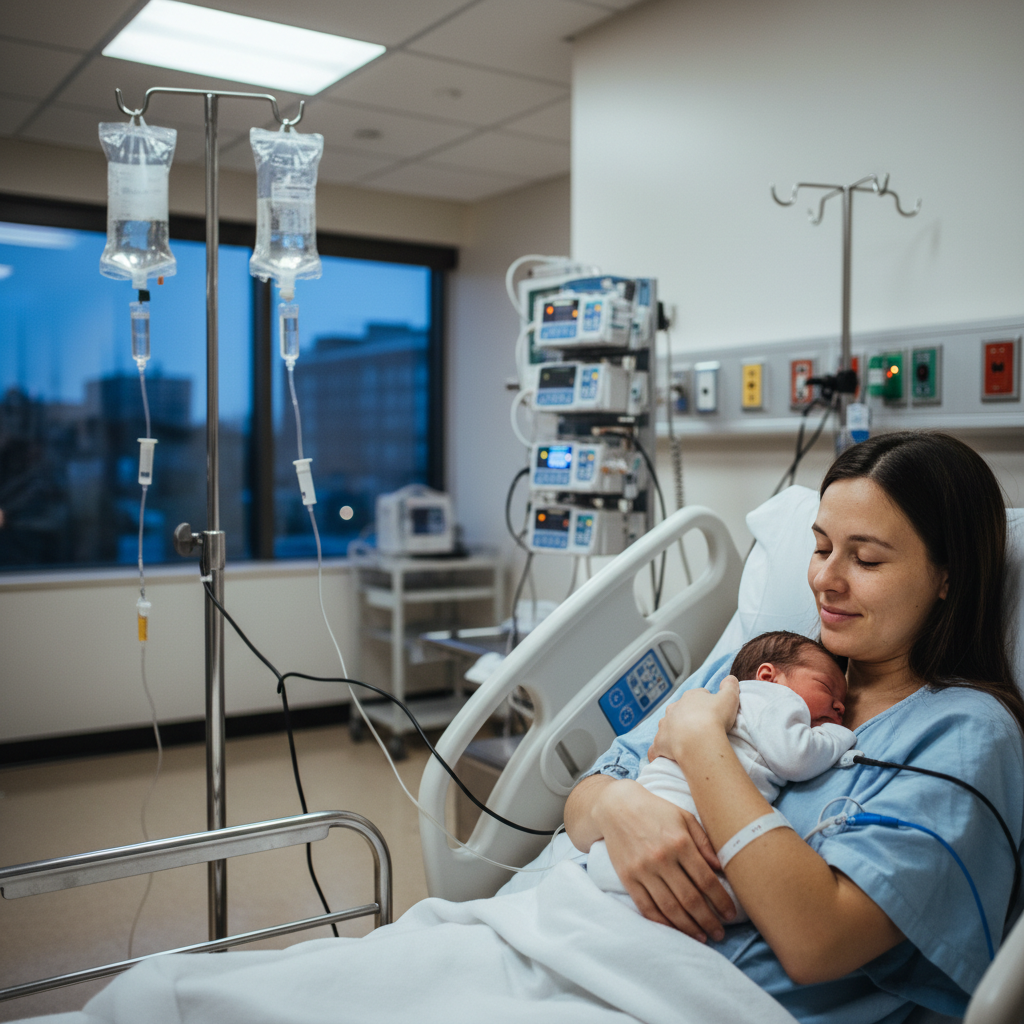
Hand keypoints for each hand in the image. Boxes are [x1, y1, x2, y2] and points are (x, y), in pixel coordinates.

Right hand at [592, 780, 735, 940]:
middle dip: (708, 920)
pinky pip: (646, 907)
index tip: (731, 915)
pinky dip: (662, 922)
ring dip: (688, 927)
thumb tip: (721, 869)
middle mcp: (662, 858)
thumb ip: (704, 842)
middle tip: (720, 934)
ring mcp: (643, 870)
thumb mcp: (684, 818)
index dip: (721, 901)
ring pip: (669, 908)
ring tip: (702, 937)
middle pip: (690, 898)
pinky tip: (675, 929)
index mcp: (680, 842)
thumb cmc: (656, 810)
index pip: (706, 880)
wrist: (616, 806)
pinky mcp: (627, 877)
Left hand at [648, 675, 739, 764]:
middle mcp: (674, 709)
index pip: (697, 696)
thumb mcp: (729, 697)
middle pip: (680, 711)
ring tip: (686, 743)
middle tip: (701, 730)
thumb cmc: (715, 717)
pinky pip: (656, 748)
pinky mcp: (659, 743)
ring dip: (673, 733)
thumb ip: (730, 685)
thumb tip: (729, 678)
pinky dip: (658, 752)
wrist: (699, 739)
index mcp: (690, 697)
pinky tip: (663, 757)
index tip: (713, 714)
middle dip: (687, 718)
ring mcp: (664, 726)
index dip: (706, 705)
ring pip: (666, 726)